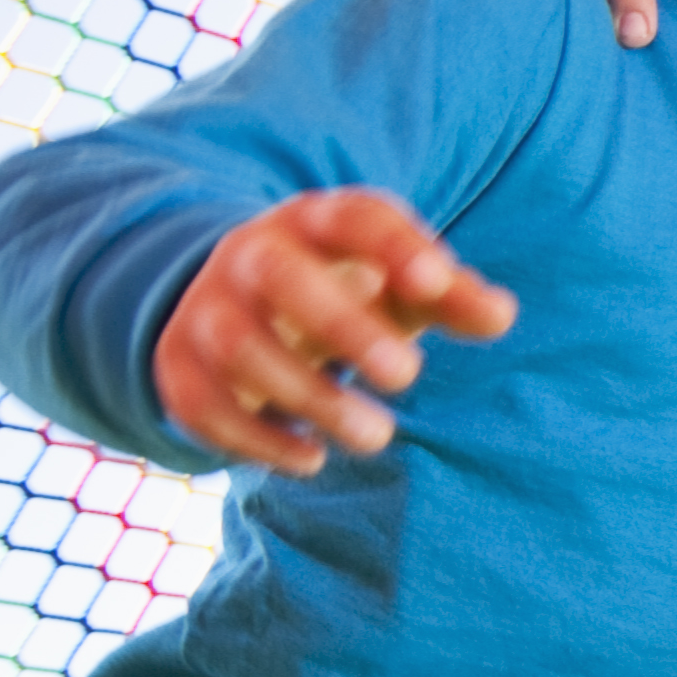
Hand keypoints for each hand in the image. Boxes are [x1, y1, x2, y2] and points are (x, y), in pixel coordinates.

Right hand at [155, 187, 517, 470]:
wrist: (244, 305)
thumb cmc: (350, 292)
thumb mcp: (402, 285)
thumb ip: (451, 295)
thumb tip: (499, 315)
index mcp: (314, 223)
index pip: (351, 218)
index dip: (392, 245)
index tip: (438, 284)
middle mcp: (250, 256)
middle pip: (280, 277)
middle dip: (342, 326)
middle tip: (408, 374)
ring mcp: (206, 310)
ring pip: (240, 348)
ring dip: (310, 397)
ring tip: (378, 435)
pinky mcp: (178, 367)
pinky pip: (203, 404)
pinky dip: (256, 439)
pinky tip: (313, 459)